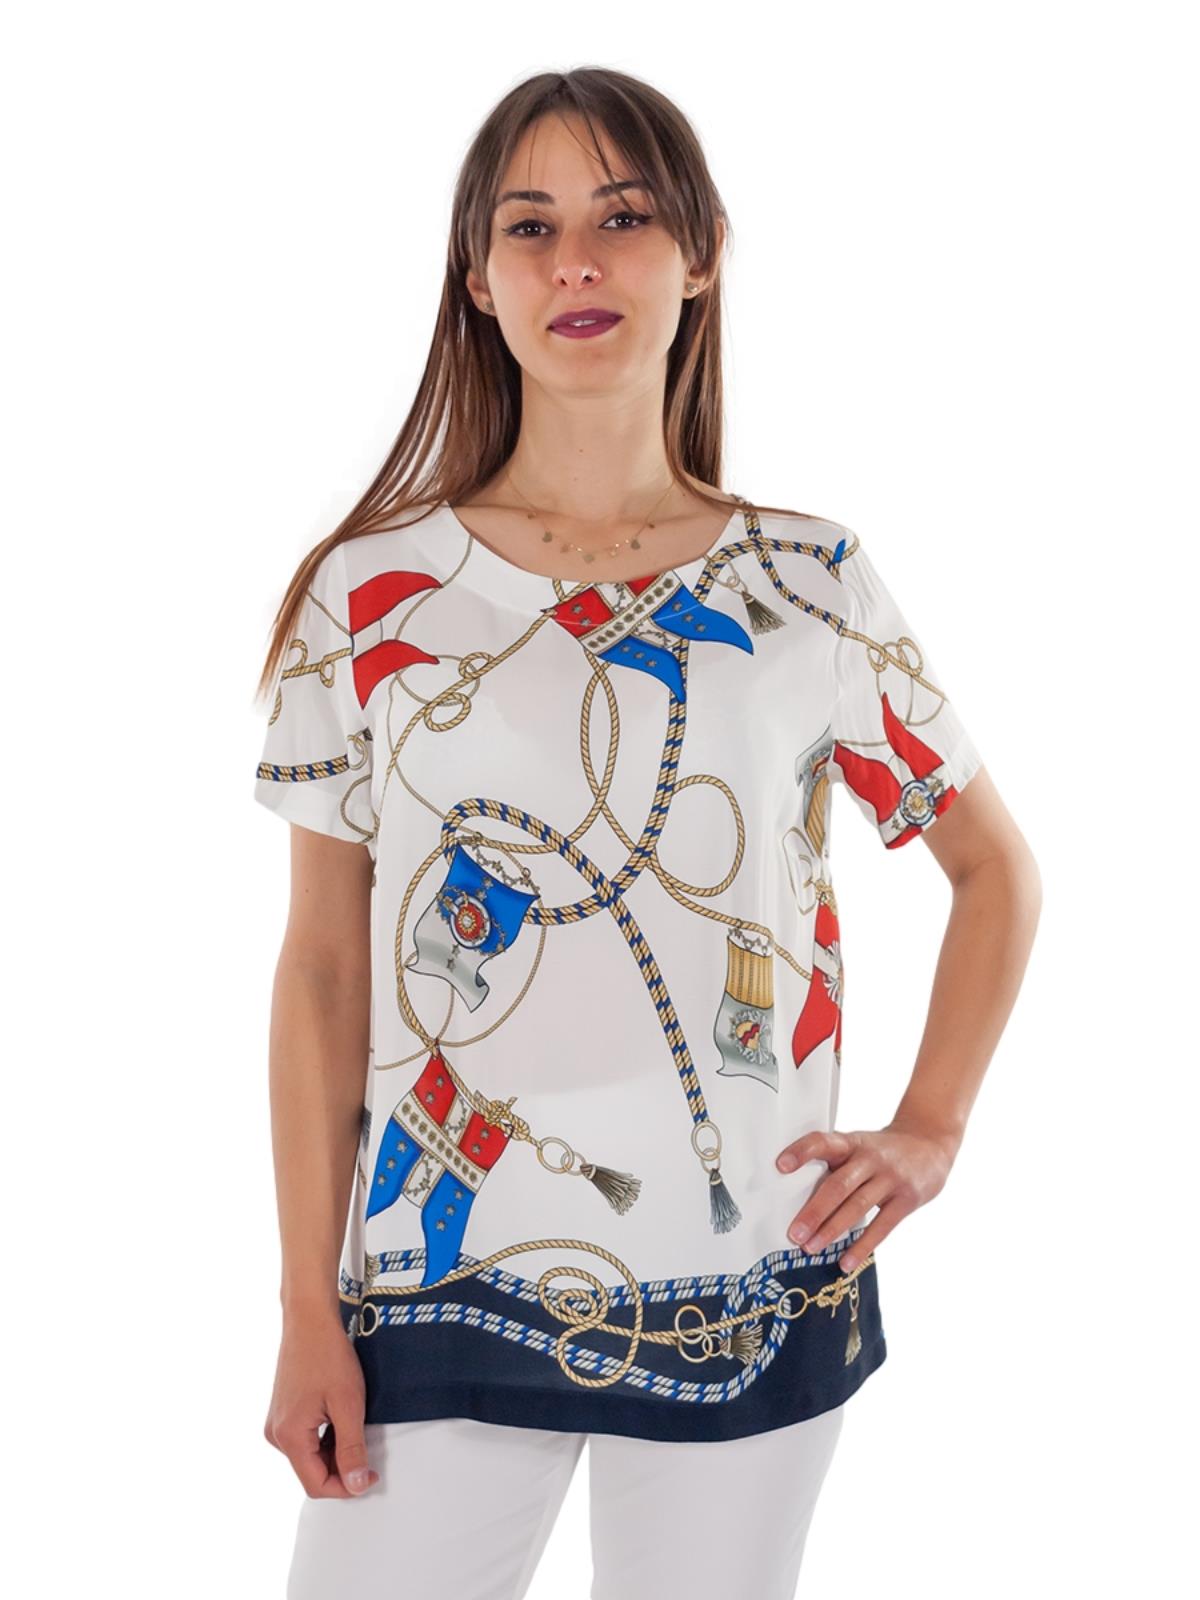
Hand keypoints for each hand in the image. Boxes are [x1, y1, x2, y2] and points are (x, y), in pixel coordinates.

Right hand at [263, 1313, 378, 1497]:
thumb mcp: (348, 1404)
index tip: (371, 1475)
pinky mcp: (283, 1412)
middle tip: (368, 1448)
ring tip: (355, 1425)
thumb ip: (352, 1448)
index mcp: (288, 1437)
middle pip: (311, 1471)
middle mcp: (276, 1434)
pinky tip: (341, 1418)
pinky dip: (325, 1437)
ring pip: (309, 1455)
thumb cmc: (329, 1356)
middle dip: (341, 1468)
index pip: (316, 1485)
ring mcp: (277, 1422)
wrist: (310, 1319)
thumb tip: (356, 1486)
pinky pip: (305, 1438)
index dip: (346, 1487)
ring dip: (334, 1451)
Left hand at [775, 1119, 959, 1271]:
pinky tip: (845, 1262)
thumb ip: (834, 1164)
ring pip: (857, 1206)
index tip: (780, 1166)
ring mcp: (890, 1178)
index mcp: (852, 1142)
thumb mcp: (858, 1145)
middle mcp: (870, 1158)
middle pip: (838, 1185)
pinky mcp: (906, 1199)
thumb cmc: (882, 1150)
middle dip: (814, 1211)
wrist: (930, 1143)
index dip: (802, 1151)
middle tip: (794, 1234)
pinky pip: (882, 1226)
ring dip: (832, 1230)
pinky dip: (862, 1246)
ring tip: (810, 1248)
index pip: (824, 1141)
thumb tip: (795, 1197)